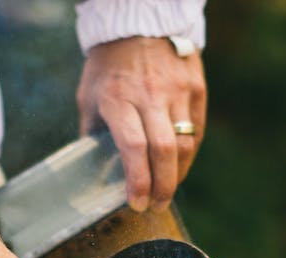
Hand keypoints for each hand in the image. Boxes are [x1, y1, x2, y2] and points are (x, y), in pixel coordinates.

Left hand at [77, 36, 206, 211]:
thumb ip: (94, 132)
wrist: (140, 24)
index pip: (134, 146)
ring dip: (177, 174)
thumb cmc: (108, 65)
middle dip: (163, 186)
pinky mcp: (196, 89)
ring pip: (185, 143)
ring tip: (167, 190)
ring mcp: (177, 92)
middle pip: (165, 150)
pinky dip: (187, 154)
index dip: (138, 180)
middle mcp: (150, 96)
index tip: (136, 203)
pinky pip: (196, 130)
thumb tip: (96, 170)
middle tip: (156, 205)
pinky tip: (177, 166)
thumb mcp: (89, 96)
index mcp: (118, 99)